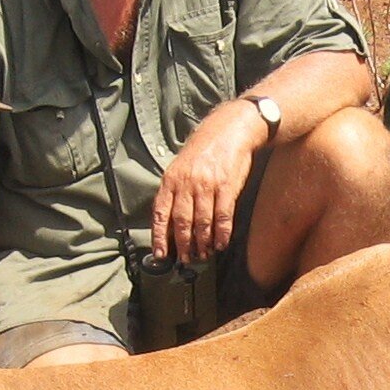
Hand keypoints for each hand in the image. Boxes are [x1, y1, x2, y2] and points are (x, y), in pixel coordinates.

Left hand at [152, 100, 269, 262]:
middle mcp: (187, 184)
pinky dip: (222, 234)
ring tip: (203, 254)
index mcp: (171, 179)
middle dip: (183, 245)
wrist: (229, 131)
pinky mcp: (227, 187)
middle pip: (182, 222)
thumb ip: (174, 192)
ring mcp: (207, 186)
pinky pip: (223, 217)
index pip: (161, 213)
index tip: (161, 254)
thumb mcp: (181, 167)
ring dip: (203, 243)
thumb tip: (169, 222)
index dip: (160, 236)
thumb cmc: (204, 150)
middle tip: (186, 259)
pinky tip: (221, 243)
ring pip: (202, 223)